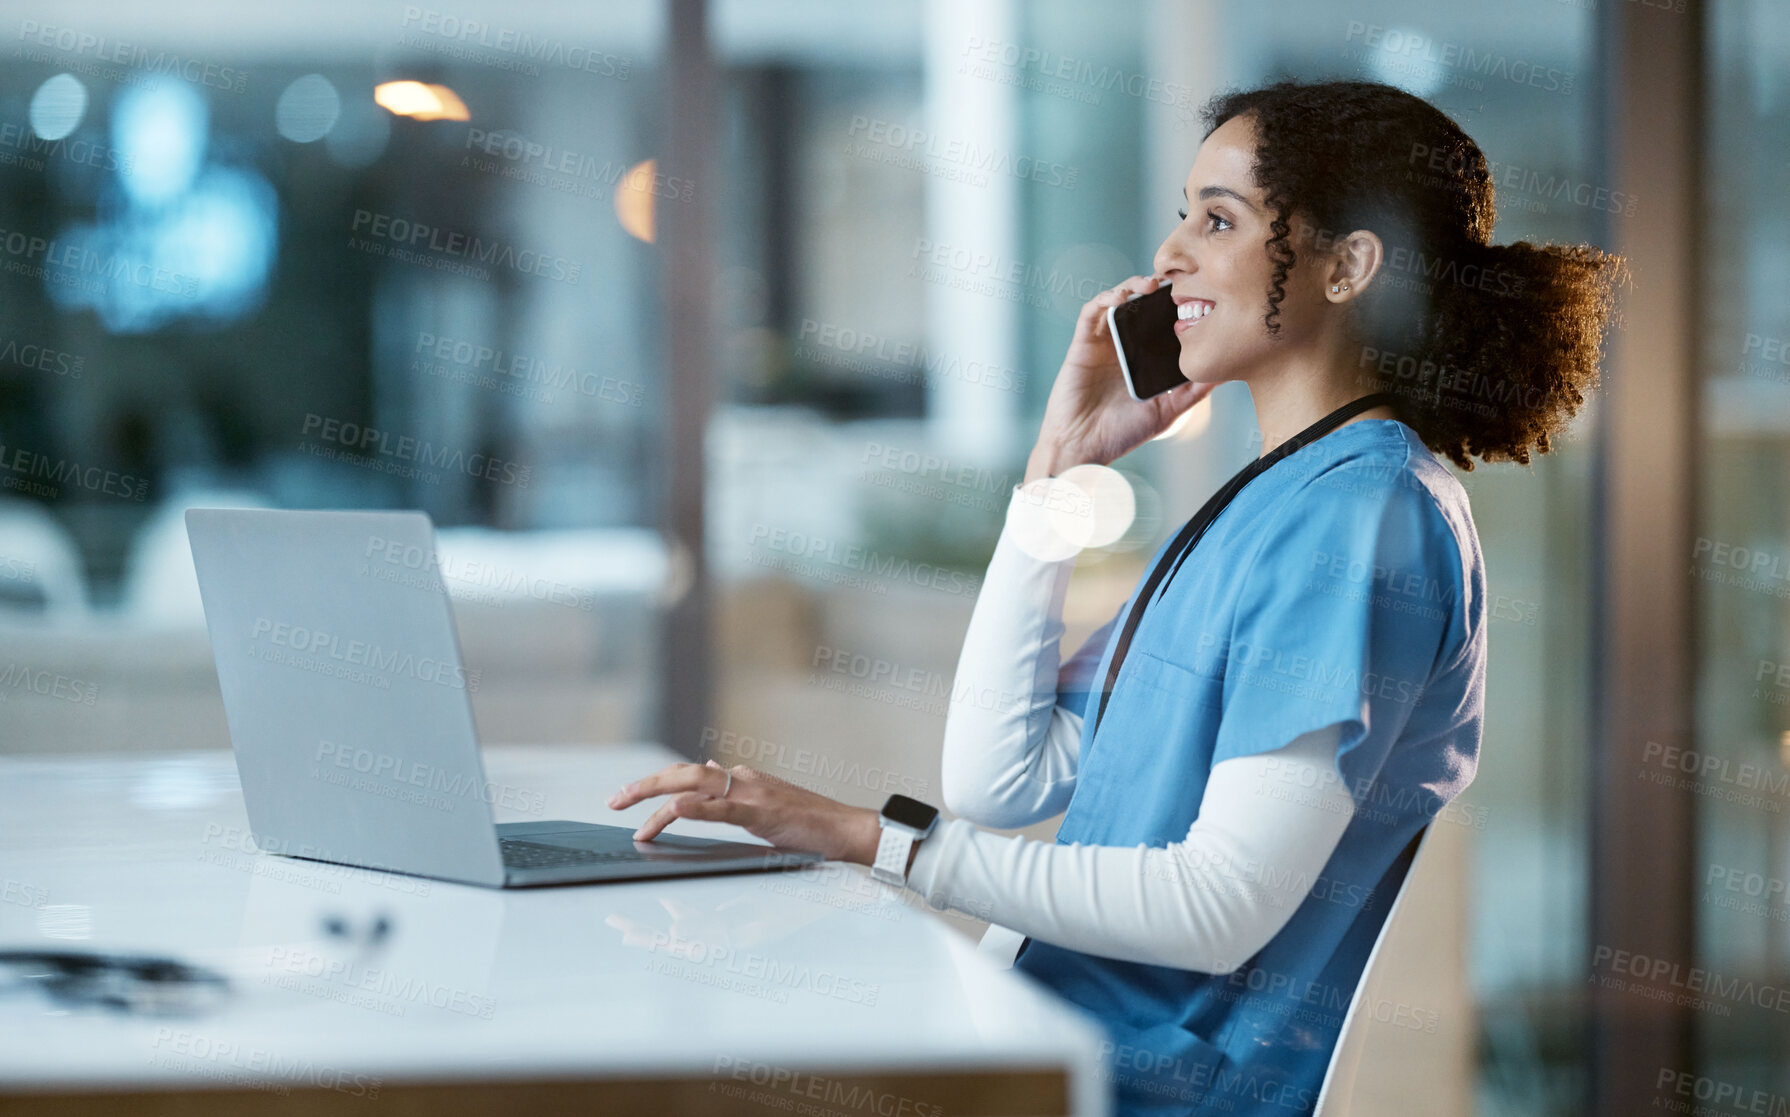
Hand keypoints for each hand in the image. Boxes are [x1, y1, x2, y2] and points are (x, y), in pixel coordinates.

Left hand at [608, 760, 881, 864]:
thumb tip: (707, 776)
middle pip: (682, 775)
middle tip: (614, 801)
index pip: (688, 778)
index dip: (655, 785)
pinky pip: (722, 808)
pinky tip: (673, 811)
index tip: (627, 799)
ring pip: (694, 786)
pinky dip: (695, 807)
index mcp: (741, 780)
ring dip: (656, 796)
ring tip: (629, 810)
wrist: (846, 829)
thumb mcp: (764, 807)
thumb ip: (733, 797)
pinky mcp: (763, 812)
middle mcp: (742, 779)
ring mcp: (752, 793)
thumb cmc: (809, 825)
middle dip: (644, 786)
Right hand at [1028, 274, 1214, 480]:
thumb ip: (1194, 390)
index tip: (1199, 294)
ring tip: (1151, 284)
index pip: (1162, 321)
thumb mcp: (1168, 409)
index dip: (1177, 304)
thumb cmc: (1122, 433)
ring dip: (1132, 286)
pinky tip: (1120, 298)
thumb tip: (1226, 372)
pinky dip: (1105, 299)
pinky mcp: (1082, 343)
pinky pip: (1091, 312)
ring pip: (1117, 301)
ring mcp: (1103, 342)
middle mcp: (1124, 345)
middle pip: (1142, 305)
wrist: (1083, 447)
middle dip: (1158, 288)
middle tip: (1177, 281)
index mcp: (1145, 357)